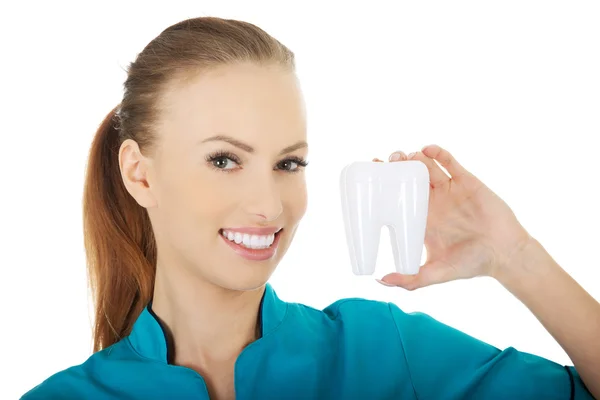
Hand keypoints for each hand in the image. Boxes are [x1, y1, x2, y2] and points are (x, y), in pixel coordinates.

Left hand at [375, 144, 532, 289]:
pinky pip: (450, 163)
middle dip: (396, 166)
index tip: (372, 175)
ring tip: (404, 156)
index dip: (384, 184)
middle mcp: (433, 202)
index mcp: (422, 219)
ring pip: (426, 167)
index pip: (397, 197)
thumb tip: (381, 281)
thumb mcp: (437, 273)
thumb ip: (412, 280)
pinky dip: (438, 153)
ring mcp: (449, 190)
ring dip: (414, 158)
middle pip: (409, 177)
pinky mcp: (466, 182)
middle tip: (386, 162)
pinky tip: (427, 149)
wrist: (505, 254)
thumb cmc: (472, 264)